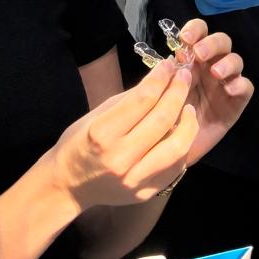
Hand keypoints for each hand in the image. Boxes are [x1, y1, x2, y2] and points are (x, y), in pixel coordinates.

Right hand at [48, 60, 196, 208]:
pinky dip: (182, 146)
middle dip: (178, 92)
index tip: (169, 64)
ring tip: (188, 107)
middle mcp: (120, 159)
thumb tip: (160, 80)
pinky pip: (175, 168)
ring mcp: (135, 180)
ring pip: (177, 148)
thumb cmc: (79, 143)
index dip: (160, 77)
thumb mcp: (97, 115)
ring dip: (189, 123)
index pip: (143, 99)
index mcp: (103, 134)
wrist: (69, 186)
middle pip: (162, 120)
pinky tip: (182, 133)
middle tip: (184, 76)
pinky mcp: (145, 193)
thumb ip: (129, 100)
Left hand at [173, 18, 252, 165]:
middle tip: (200, 54)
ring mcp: (225, 82)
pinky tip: (229, 89)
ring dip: (227, 62)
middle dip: (212, 43)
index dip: (195, 29)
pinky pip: (246, 87)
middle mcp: (210, 65)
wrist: (173, 148)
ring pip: (236, 60)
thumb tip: (172, 57)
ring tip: (216, 73)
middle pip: (221, 42)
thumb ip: (168, 75)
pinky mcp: (236, 102)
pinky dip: (240, 84)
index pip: (198, 33)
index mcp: (192, 58)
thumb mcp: (161, 93)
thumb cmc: (166, 115)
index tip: (185, 38)